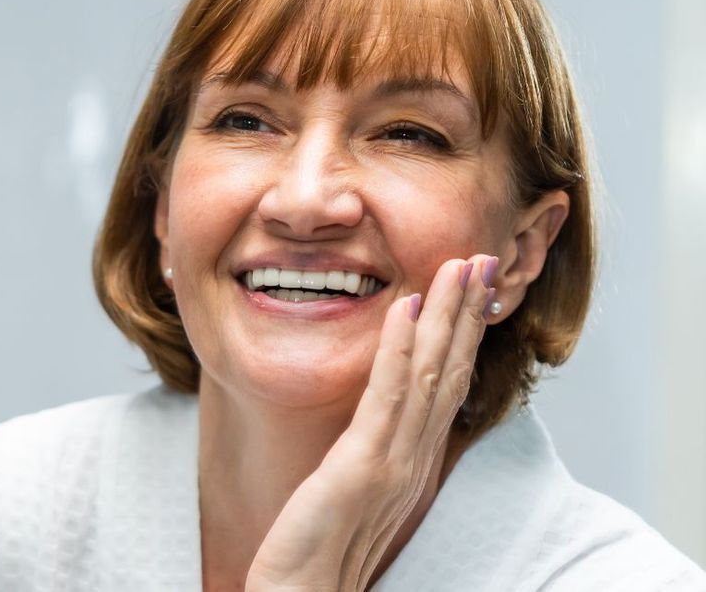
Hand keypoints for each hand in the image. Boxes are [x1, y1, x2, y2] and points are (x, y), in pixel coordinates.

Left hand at [246, 255, 498, 591]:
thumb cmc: (323, 544)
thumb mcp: (358, 486)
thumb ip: (375, 448)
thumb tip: (380, 415)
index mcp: (414, 459)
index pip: (447, 383)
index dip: (462, 332)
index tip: (472, 286)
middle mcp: (415, 457)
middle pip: (450, 371)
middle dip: (465, 312)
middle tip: (480, 258)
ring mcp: (394, 461)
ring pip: (428, 375)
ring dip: (444, 316)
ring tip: (456, 267)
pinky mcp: (362, 466)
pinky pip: (386, 398)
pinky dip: (398, 350)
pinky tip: (404, 310)